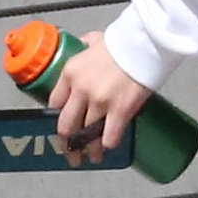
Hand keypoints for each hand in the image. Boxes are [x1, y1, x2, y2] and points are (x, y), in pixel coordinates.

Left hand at [46, 31, 151, 164]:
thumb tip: (84, 46)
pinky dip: (108, 144)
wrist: (144, 42)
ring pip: (87, 136)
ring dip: (90, 150)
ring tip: (94, 157)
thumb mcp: (94, 40)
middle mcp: (80, 90)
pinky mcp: (120, 110)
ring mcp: (99, 102)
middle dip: (68, 145)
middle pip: (66, 126)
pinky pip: (109, 136)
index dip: (59, 118)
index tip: (64, 127)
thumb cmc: (122, 40)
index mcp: (70, 73)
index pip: (54, 103)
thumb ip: (85, 47)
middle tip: (72, 154)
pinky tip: (110, 147)